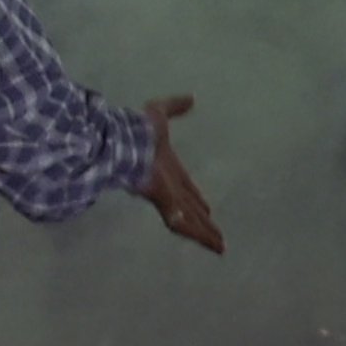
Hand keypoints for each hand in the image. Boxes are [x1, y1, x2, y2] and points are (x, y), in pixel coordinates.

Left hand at [139, 96, 222, 254]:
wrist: (124, 139)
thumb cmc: (138, 128)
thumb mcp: (160, 113)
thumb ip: (174, 107)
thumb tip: (191, 98)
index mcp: (168, 168)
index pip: (186, 188)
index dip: (196, 197)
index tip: (206, 207)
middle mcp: (169, 185)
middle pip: (190, 208)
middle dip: (203, 221)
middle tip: (217, 234)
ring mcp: (167, 197)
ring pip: (190, 220)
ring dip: (206, 233)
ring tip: (222, 246)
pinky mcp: (165, 204)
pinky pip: (185, 224)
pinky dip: (200, 235)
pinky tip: (214, 244)